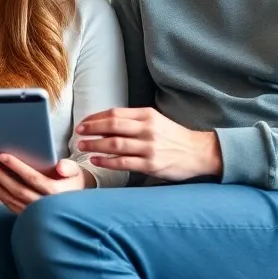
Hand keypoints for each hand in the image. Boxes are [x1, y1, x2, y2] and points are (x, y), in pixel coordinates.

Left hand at [0, 155, 91, 214]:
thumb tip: (60, 166)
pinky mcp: (27, 217)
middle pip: (17, 190)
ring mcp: (34, 213)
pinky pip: (10, 205)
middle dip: (0, 176)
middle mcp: (44, 206)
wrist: (75, 201)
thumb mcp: (76, 171)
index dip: (16, 167)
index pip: (32, 178)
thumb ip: (69, 167)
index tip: (2, 156)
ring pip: (11, 199)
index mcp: (55, 193)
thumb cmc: (72, 181)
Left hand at [76, 107, 221, 180]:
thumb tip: (106, 124)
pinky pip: (123, 163)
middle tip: (78, 133)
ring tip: (82, 146)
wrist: (199, 152)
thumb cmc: (174, 137)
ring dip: (94, 145)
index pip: (115, 113)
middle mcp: (148, 129)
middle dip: (91, 129)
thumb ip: (134, 121)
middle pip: (112, 126)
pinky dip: (106, 161)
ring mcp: (149, 147)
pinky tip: (96, 160)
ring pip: (114, 144)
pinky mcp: (151, 164)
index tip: (83, 123)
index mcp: (147, 115)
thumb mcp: (156, 121)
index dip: (95, 118)